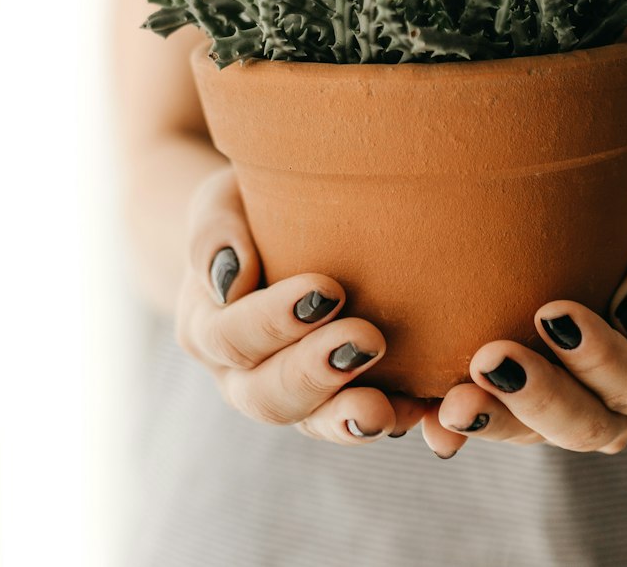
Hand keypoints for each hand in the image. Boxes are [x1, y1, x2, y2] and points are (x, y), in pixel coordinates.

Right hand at [175, 165, 429, 442]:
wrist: (277, 226)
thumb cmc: (248, 208)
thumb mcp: (222, 202)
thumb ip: (215, 233)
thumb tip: (231, 275)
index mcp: (207, 327)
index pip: (230, 337)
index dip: (273, 321)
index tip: (327, 289)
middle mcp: (242, 375)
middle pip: (266, 395)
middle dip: (316, 372)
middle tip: (367, 339)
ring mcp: (290, 395)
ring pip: (311, 423)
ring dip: (347, 417)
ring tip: (384, 408)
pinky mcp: (336, 399)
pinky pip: (358, 422)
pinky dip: (391, 419)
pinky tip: (419, 409)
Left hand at [419, 184, 626, 457]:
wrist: (613, 236)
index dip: (600, 358)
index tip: (552, 314)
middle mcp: (618, 411)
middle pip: (584, 425)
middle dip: (537, 397)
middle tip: (491, 360)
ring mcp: (564, 414)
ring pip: (529, 435)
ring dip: (491, 419)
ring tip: (451, 401)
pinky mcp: (517, 405)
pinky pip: (489, 423)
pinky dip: (454, 426)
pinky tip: (423, 418)